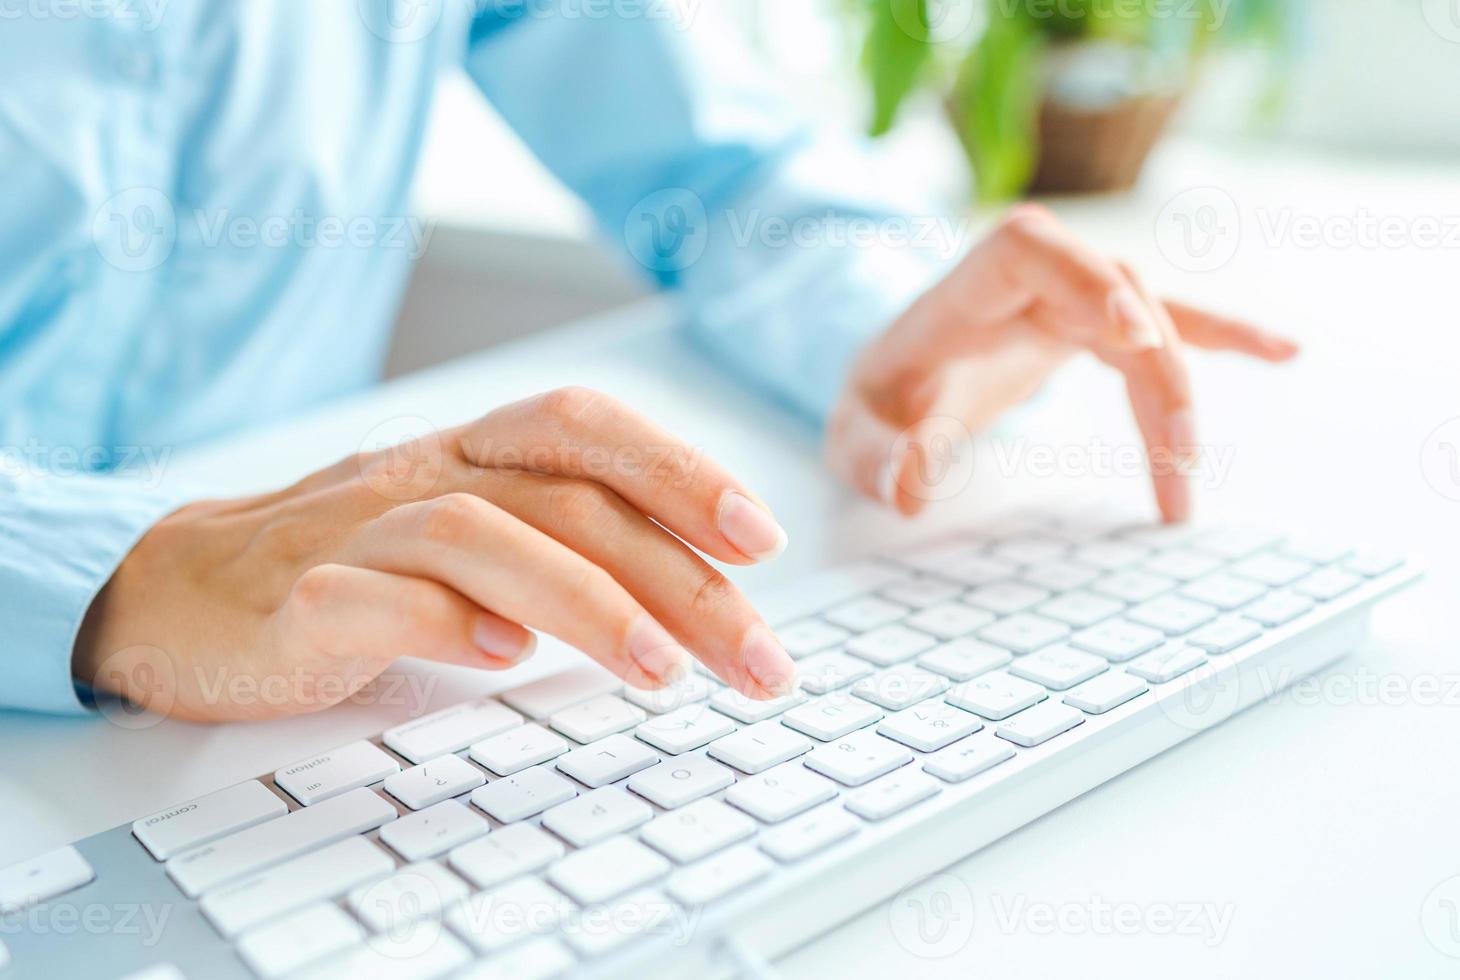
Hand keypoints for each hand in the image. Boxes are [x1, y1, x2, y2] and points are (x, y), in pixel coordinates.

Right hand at [74, 387, 796, 721]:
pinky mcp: (291, 601)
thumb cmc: (360, 561)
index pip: (587, 428)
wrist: (185, 588)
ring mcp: (354, 533)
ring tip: (661, 672)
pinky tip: (501, 658)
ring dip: (584, 603)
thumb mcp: (472, 529)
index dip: (680, 471)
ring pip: (477, 536)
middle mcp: (424, 475)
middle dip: (678, 579)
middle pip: (565, 501)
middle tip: (756, 659)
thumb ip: (567, 542)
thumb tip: (701, 594)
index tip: (762, 541)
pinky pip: (363, 598)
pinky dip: (439, 622)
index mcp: (473, 451)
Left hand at [827, 205, 1298, 521]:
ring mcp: (1066, 296)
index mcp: (964, 288)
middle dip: (1154, 375)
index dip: (1086, 280)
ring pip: (1148, 320)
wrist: (889, 384)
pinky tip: (1283, 353)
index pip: (1028, 249)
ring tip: (1186, 480)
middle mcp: (1025, 279)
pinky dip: (1219, 339)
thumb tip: (908, 491)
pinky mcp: (1092, 325)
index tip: (1134, 336)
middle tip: (1176, 462)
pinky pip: (1165, 325)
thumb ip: (875, 459)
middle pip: (1113, 295)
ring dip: (1179, 394)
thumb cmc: (874, 404)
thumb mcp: (854, 438)